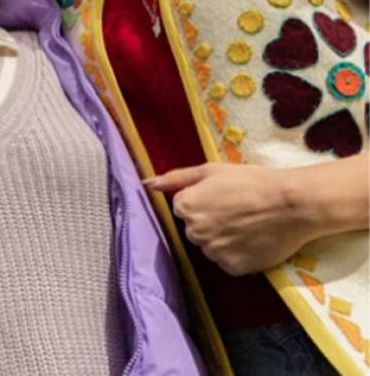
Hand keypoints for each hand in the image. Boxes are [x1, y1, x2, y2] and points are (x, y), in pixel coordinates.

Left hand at [145, 163, 309, 275]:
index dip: (205, 200)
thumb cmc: (251, 181)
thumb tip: (146, 184)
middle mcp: (194, 232)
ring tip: (248, 224)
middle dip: (211, 220)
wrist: (292, 204)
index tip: (225, 196)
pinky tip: (254, 240)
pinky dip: (238, 254)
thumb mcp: (211, 171)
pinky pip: (228, 261)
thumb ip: (176, 178)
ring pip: (211, 246)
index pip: (184, 207)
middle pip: (195, 229)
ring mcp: (213, 253)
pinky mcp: (233, 268)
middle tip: (238, 210)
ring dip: (223, 239)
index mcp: (185, 207)